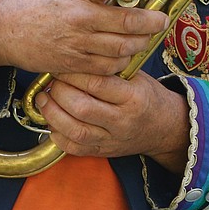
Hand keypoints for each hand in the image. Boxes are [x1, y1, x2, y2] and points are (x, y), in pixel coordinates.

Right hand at [0, 0, 171, 74]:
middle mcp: (80, 17)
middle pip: (129, 21)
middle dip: (153, 20)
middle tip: (163, 17)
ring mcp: (77, 43)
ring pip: (122, 46)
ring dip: (141, 41)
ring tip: (148, 34)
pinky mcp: (73, 63)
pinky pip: (107, 66)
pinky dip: (123, 60)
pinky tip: (126, 51)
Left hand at [35, 70, 190, 172]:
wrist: (164, 127)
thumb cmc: (147, 95)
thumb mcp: (136, 76)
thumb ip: (110, 68)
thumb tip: (74, 57)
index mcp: (134, 97)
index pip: (97, 83)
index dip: (73, 73)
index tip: (62, 63)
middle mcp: (122, 120)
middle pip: (82, 108)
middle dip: (59, 92)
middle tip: (51, 80)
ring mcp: (112, 139)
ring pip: (75, 131)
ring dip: (52, 114)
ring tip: (44, 99)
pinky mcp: (102, 152)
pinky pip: (74, 148)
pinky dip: (57, 135)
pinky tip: (51, 120)